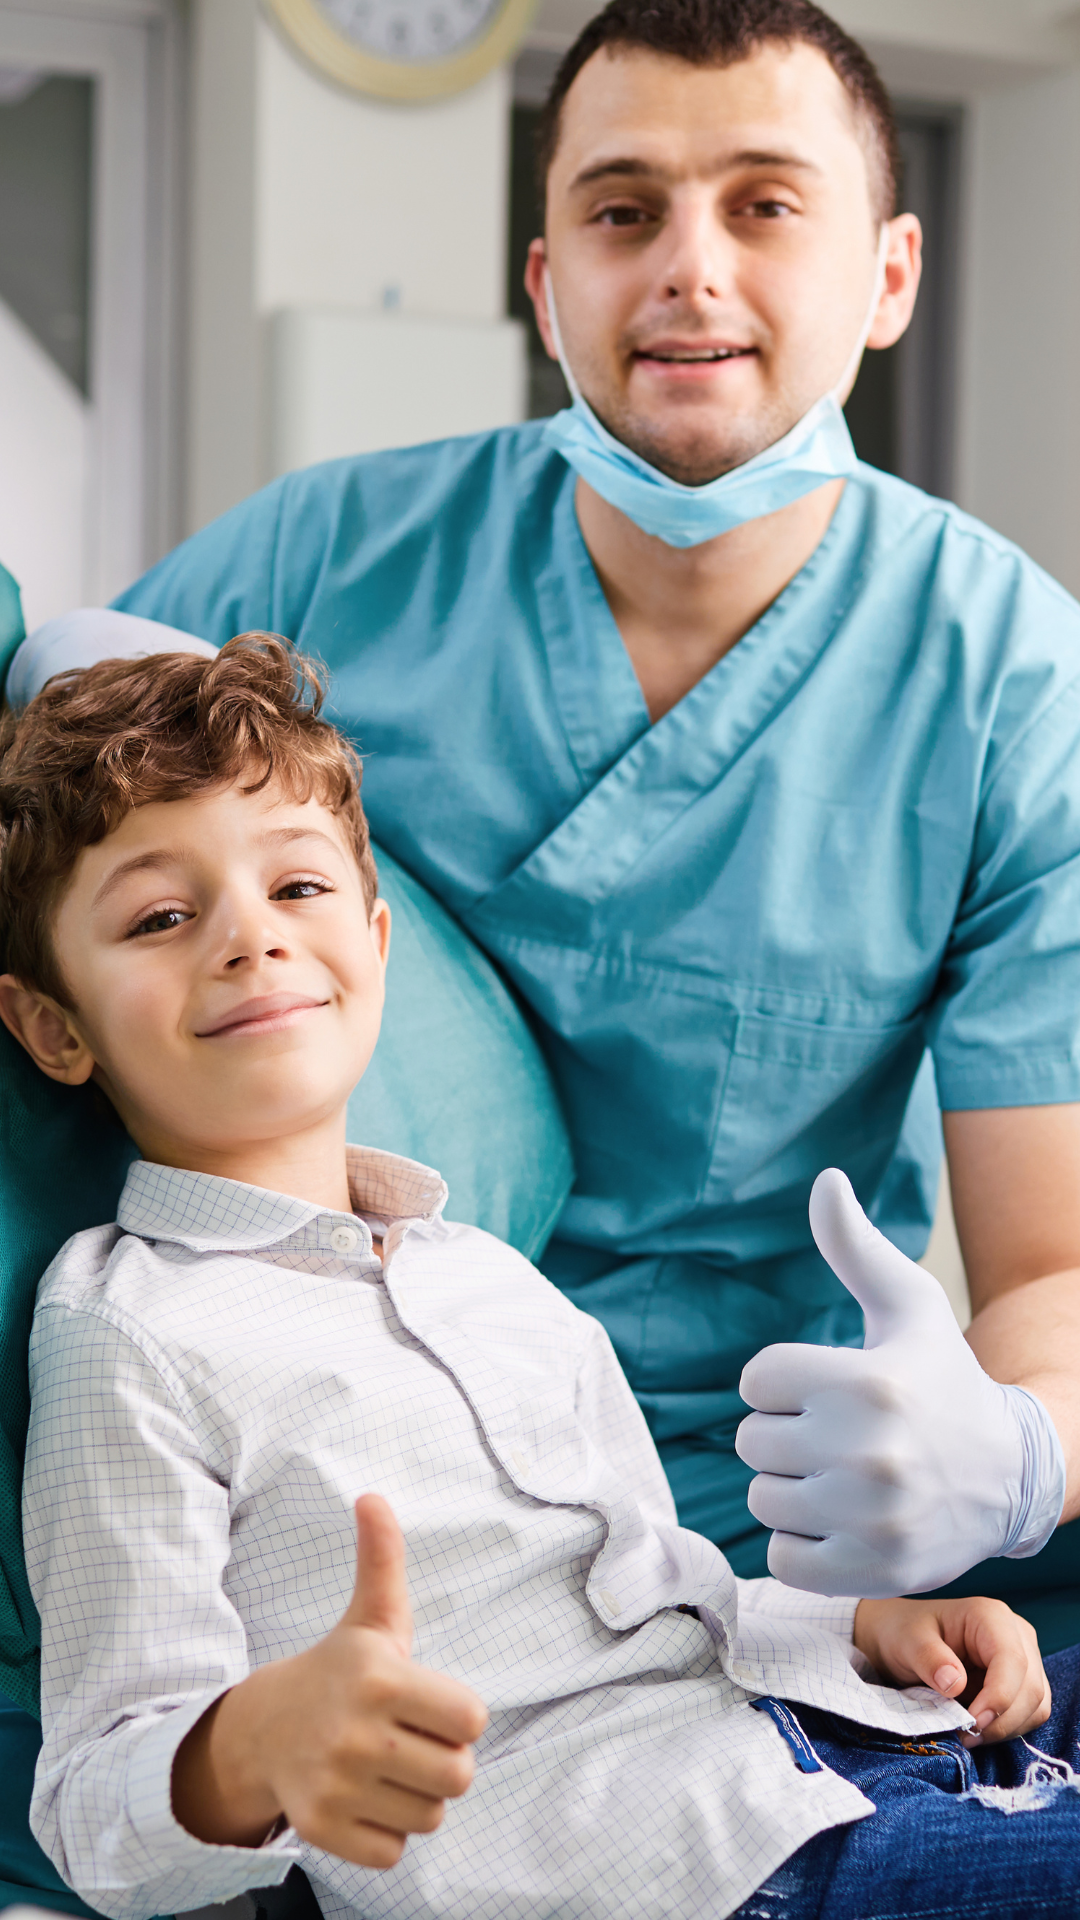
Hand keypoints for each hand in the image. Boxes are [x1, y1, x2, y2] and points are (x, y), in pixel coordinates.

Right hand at [172, 1494, 487, 1867]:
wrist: (263, 1728)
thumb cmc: (338, 1672)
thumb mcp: (369, 1618)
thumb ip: (383, 1560)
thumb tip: (373, 1497)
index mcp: (380, 1678)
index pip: (473, 1720)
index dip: (458, 1715)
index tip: (427, 1703)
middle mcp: (358, 1734)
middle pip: (460, 1776)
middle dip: (443, 1760)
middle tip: (410, 1740)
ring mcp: (337, 1785)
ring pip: (431, 1817)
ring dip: (417, 1798)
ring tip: (385, 1768)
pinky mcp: (323, 1829)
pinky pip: (394, 1851)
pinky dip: (386, 1831)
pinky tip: (364, 1798)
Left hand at [735, 1168, 1065, 1595]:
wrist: (1008, 1474)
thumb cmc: (942, 1379)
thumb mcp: (910, 1305)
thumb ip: (855, 1246)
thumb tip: (825, 1179)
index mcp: (864, 1381)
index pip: (756, 1380)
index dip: (784, 1382)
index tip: (826, 1388)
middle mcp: (866, 1451)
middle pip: (752, 1441)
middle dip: (786, 1435)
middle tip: (836, 1435)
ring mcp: (869, 1517)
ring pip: (761, 1499)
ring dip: (790, 1489)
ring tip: (840, 1477)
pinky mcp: (870, 1569)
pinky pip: (782, 1558)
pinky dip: (802, 1543)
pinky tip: (841, 1520)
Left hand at [853, 1594, 1050, 1743]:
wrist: (903, 1640)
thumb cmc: (905, 1633)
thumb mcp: (907, 1641)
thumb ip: (929, 1659)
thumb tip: (956, 1684)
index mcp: (990, 1616)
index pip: (1013, 1661)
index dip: (1000, 1697)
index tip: (973, 1724)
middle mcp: (1016, 1634)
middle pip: (1031, 1688)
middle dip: (1002, 1720)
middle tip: (966, 1736)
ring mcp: (1024, 1658)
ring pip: (1036, 1705)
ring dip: (1006, 1728)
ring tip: (968, 1735)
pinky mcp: (1022, 1682)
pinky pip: (1030, 1714)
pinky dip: (1007, 1729)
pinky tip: (978, 1729)